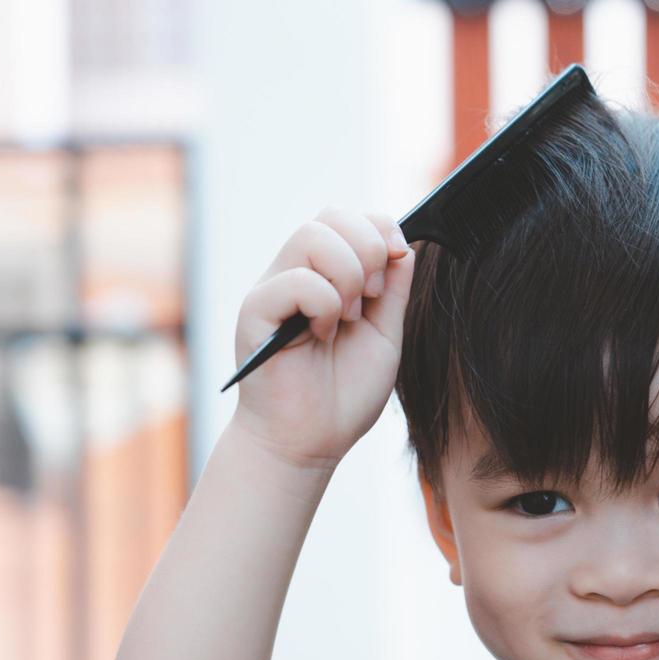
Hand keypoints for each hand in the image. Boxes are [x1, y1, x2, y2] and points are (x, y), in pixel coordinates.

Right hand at [229, 206, 415, 469]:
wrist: (309, 444)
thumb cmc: (344, 394)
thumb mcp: (385, 335)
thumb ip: (394, 289)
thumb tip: (403, 242)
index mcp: (325, 275)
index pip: (349, 218)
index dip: (381, 230)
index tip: (395, 266)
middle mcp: (295, 274)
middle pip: (331, 215)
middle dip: (369, 250)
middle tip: (371, 300)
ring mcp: (273, 289)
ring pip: (313, 236)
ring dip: (348, 276)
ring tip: (347, 319)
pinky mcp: (255, 311)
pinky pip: (296, 279)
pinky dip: (324, 305)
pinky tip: (321, 335)